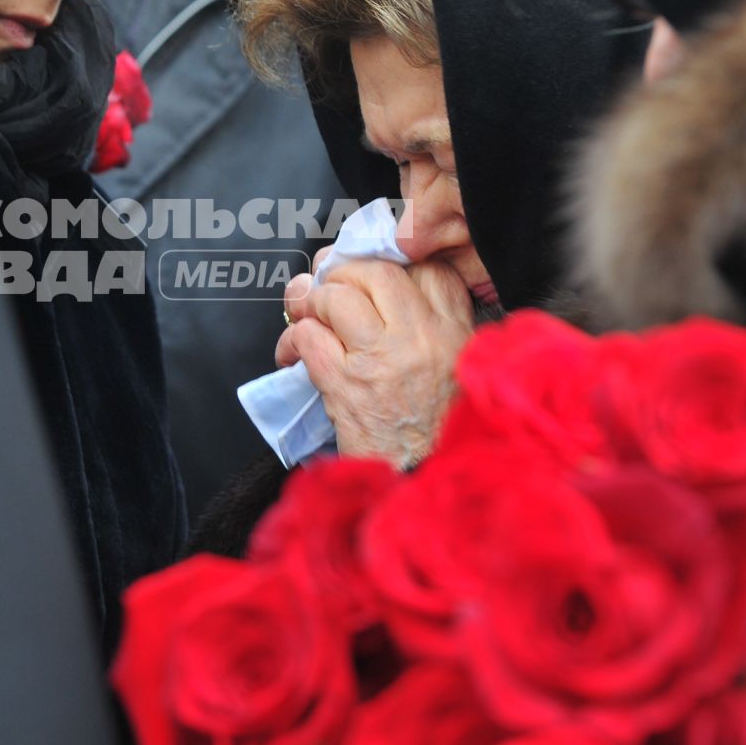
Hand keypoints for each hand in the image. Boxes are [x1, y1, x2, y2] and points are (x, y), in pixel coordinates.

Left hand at [274, 257, 475, 467]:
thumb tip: (372, 292)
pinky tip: (291, 356)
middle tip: (325, 286)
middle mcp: (421, 338)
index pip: (425, 268)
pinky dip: (292, 340)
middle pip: (374, 271)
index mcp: (454, 332)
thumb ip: (427, 329)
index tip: (365, 272)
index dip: (388, 261)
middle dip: (340, 272)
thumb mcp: (452, 371)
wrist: (421, 483)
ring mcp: (382, 359)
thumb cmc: (434, 432)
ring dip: (311, 302)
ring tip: (305, 317)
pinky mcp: (347, 386)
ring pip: (336, 297)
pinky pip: (309, 337)